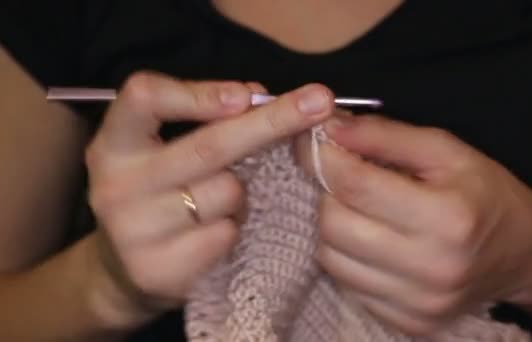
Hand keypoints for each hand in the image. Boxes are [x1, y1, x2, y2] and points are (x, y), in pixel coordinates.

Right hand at [84, 72, 334, 328]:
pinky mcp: (158, 270)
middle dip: (271, 122)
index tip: (247, 94)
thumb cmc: (160, 194)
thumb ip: (207, 120)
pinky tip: (212, 234)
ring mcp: (133, 231)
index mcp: (115, 143)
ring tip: (219, 203)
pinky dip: (233, 228)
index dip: (198, 92)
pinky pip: (226, 234)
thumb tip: (258, 95)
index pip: (145, 97)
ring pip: (227, 193)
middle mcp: (116, 184)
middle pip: (206, 146)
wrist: (126, 268)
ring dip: (242, 193)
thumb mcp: (167, 150)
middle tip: (320, 102)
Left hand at [297, 114, 531, 335]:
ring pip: (331, 258)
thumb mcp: (445, 150)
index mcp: (446, 217)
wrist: (521, 253)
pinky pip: (347, 284)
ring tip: (359, 209)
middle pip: (335, 224)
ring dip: (333, 226)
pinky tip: (370, 240)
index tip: (316, 141)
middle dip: (328, 193)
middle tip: (344, 177)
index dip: (324, 158)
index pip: (355, 185)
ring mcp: (418, 303)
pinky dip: (347, 257)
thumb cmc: (483, 193)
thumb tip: (331, 130)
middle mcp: (431, 267)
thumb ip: (386, 135)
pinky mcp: (408, 323)